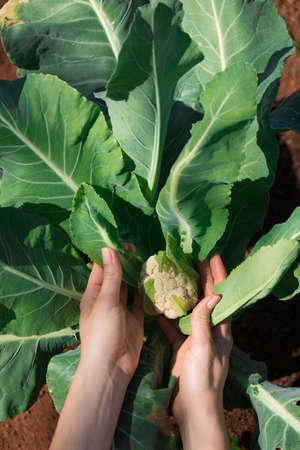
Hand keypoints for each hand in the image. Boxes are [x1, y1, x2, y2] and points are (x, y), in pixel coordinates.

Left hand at [50, 245, 143, 449]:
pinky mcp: (136, 318)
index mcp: (94, 294)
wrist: (112, 367)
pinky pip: (142, 301)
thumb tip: (108, 249)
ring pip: (131, 287)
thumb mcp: (106, 301)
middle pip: (117, 276)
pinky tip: (155, 278)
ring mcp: (122, 309)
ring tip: (149, 258)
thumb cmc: (103, 332)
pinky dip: (147, 291)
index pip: (101, 268)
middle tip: (139, 246)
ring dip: (137, 275)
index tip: (121, 239)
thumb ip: (112, 276)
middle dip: (126, 262)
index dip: (110, 254)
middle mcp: (108, 299)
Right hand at [157, 254, 231, 448]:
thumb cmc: (202, 378)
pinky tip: (157, 307)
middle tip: (193, 260)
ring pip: (190, 311)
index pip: (221, 296)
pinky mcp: (181, 347)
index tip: (212, 257)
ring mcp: (195, 339)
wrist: (192, 408)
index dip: (218, 276)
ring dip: (184, 294)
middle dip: (202, 279)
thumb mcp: (203, 347)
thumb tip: (213, 295)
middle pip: (207, 299)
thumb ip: (204, 321)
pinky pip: (174, 328)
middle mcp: (209, 331)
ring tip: (175, 275)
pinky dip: (167, 317)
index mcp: (220, 330)